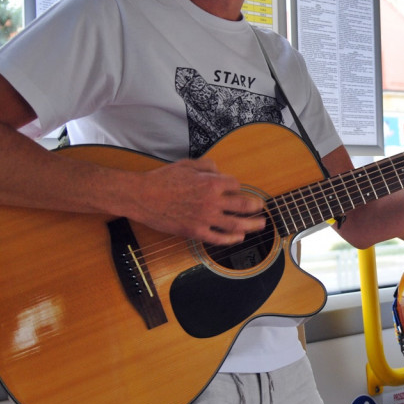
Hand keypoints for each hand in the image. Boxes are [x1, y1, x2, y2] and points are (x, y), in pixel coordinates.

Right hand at [125, 157, 265, 244]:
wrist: (142, 196)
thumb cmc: (163, 179)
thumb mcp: (187, 164)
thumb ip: (208, 165)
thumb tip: (220, 171)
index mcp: (211, 182)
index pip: (235, 185)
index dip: (236, 186)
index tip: (235, 189)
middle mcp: (212, 201)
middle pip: (244, 205)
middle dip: (256, 206)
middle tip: (261, 207)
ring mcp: (204, 218)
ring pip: (236, 224)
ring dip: (252, 225)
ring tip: (261, 224)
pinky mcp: (195, 232)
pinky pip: (219, 238)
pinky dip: (232, 239)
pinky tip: (239, 237)